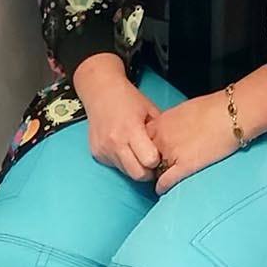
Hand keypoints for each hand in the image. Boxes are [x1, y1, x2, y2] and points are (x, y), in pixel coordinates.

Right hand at [72, 54, 159, 180]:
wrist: (100, 91)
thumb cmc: (128, 99)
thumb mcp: (150, 110)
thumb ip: (158, 132)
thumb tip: (170, 151)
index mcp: (131, 130)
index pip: (149, 161)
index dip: (157, 160)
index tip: (159, 155)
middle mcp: (115, 142)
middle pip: (137, 174)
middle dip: (148, 171)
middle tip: (151, 161)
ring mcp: (104, 149)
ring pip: (126, 172)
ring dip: (134, 166)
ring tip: (137, 152)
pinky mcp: (96, 153)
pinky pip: (115, 166)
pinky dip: (122, 161)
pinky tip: (124, 147)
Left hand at [150, 91, 238, 194]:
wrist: (231, 114)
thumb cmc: (214, 108)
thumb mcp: (184, 110)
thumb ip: (172, 123)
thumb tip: (171, 130)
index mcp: (161, 122)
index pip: (141, 139)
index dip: (145, 147)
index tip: (148, 153)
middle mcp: (161, 138)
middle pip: (144, 156)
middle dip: (148, 162)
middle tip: (151, 168)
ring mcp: (171, 153)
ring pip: (154, 170)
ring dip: (155, 175)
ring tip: (157, 179)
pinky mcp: (184, 166)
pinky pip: (165, 181)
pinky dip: (162, 187)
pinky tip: (161, 190)